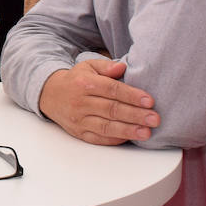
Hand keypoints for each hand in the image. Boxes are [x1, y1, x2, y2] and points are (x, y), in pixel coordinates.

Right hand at [38, 58, 158, 145]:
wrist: (50, 95)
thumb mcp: (88, 66)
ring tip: (146, 133)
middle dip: (135, 115)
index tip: (149, 101)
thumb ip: (106, 66)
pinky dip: (115, 139)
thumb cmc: (76, 80)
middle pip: (111, 110)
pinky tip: (129, 138)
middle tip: (154, 119)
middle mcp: (81, 103)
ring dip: (128, 130)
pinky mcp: (79, 133)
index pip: (111, 90)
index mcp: (85, 83)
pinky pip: (98, 138)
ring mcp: (79, 120)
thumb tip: (122, 67)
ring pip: (106, 126)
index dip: (131, 96)